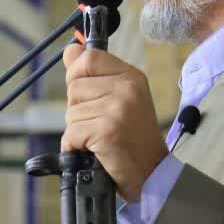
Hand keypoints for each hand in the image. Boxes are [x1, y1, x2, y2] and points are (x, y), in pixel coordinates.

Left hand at [61, 43, 167, 200]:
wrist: (152, 174)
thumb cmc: (132, 138)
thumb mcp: (119, 98)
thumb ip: (93, 74)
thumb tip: (71, 49)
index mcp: (131, 76)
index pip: (88, 57)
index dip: (77, 74)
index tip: (87, 93)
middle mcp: (127, 88)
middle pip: (74, 86)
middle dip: (79, 108)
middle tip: (101, 123)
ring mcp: (118, 109)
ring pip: (71, 112)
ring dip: (78, 130)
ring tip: (102, 137)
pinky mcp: (107, 131)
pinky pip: (71, 133)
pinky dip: (76, 146)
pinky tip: (95, 150)